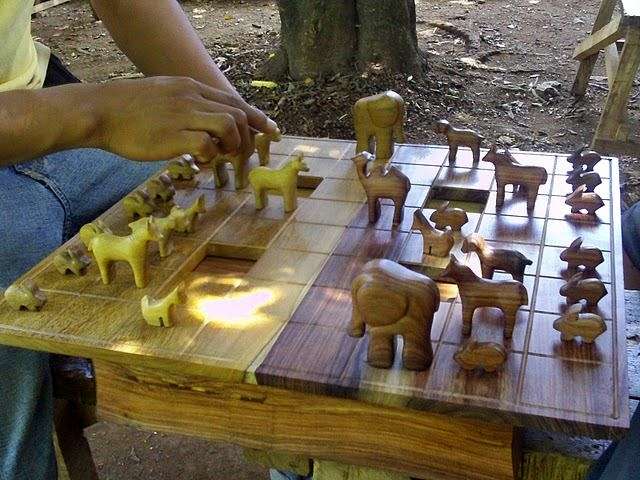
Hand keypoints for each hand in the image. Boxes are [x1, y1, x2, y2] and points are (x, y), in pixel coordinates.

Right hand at [92, 76, 276, 161]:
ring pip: (230, 126)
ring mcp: (184, 116)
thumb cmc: (129, 108)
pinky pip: (207, 146)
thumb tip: (207, 121)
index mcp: (191, 88)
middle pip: (238, 114)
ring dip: (232, 145)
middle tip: (241, 154)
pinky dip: (210, 157)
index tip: (271, 130)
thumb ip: (188, 103)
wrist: (100, 111)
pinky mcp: (173, 136)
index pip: (234, 100)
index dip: (257, 117)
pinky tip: (199, 163)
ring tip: (221, 156)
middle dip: (248, 137)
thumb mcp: (164, 94)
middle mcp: (192, 98)